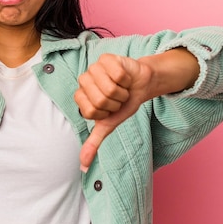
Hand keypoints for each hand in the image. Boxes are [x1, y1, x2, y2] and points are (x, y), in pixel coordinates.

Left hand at [74, 54, 153, 171]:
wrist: (141, 84)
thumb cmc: (123, 102)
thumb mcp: (109, 124)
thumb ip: (94, 142)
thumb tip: (82, 165)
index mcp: (81, 97)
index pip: (90, 110)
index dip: (105, 112)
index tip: (109, 109)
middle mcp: (84, 81)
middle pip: (100, 99)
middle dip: (115, 102)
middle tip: (118, 98)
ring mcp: (93, 67)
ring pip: (110, 87)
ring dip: (122, 91)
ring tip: (122, 87)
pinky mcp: (106, 58)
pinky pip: (118, 74)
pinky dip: (126, 79)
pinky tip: (125, 76)